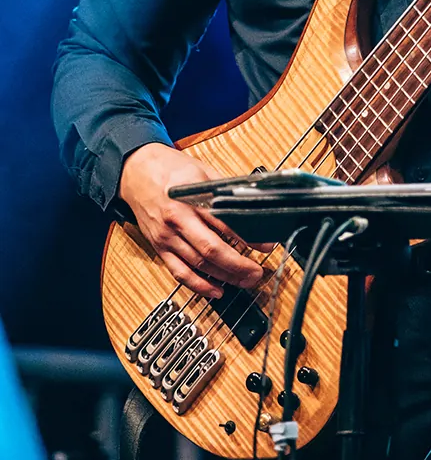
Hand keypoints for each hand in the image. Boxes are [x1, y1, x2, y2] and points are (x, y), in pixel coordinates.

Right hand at [119, 144, 265, 299]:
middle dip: (238, 265)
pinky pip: (179, 272)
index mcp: (190, 198)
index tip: (266, 245)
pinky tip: (215, 290)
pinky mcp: (159, 248)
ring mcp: (167, 236)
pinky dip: (198, 285)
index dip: (248, 237)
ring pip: (198, 265)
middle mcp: (177, 220)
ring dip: (224, 277)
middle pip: (211, 250)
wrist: (136, 171)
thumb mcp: (202, 171)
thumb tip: (252, 202)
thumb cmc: (169, 169)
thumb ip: (224, 189)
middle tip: (256, 272)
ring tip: (244, 281)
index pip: (224, 223)